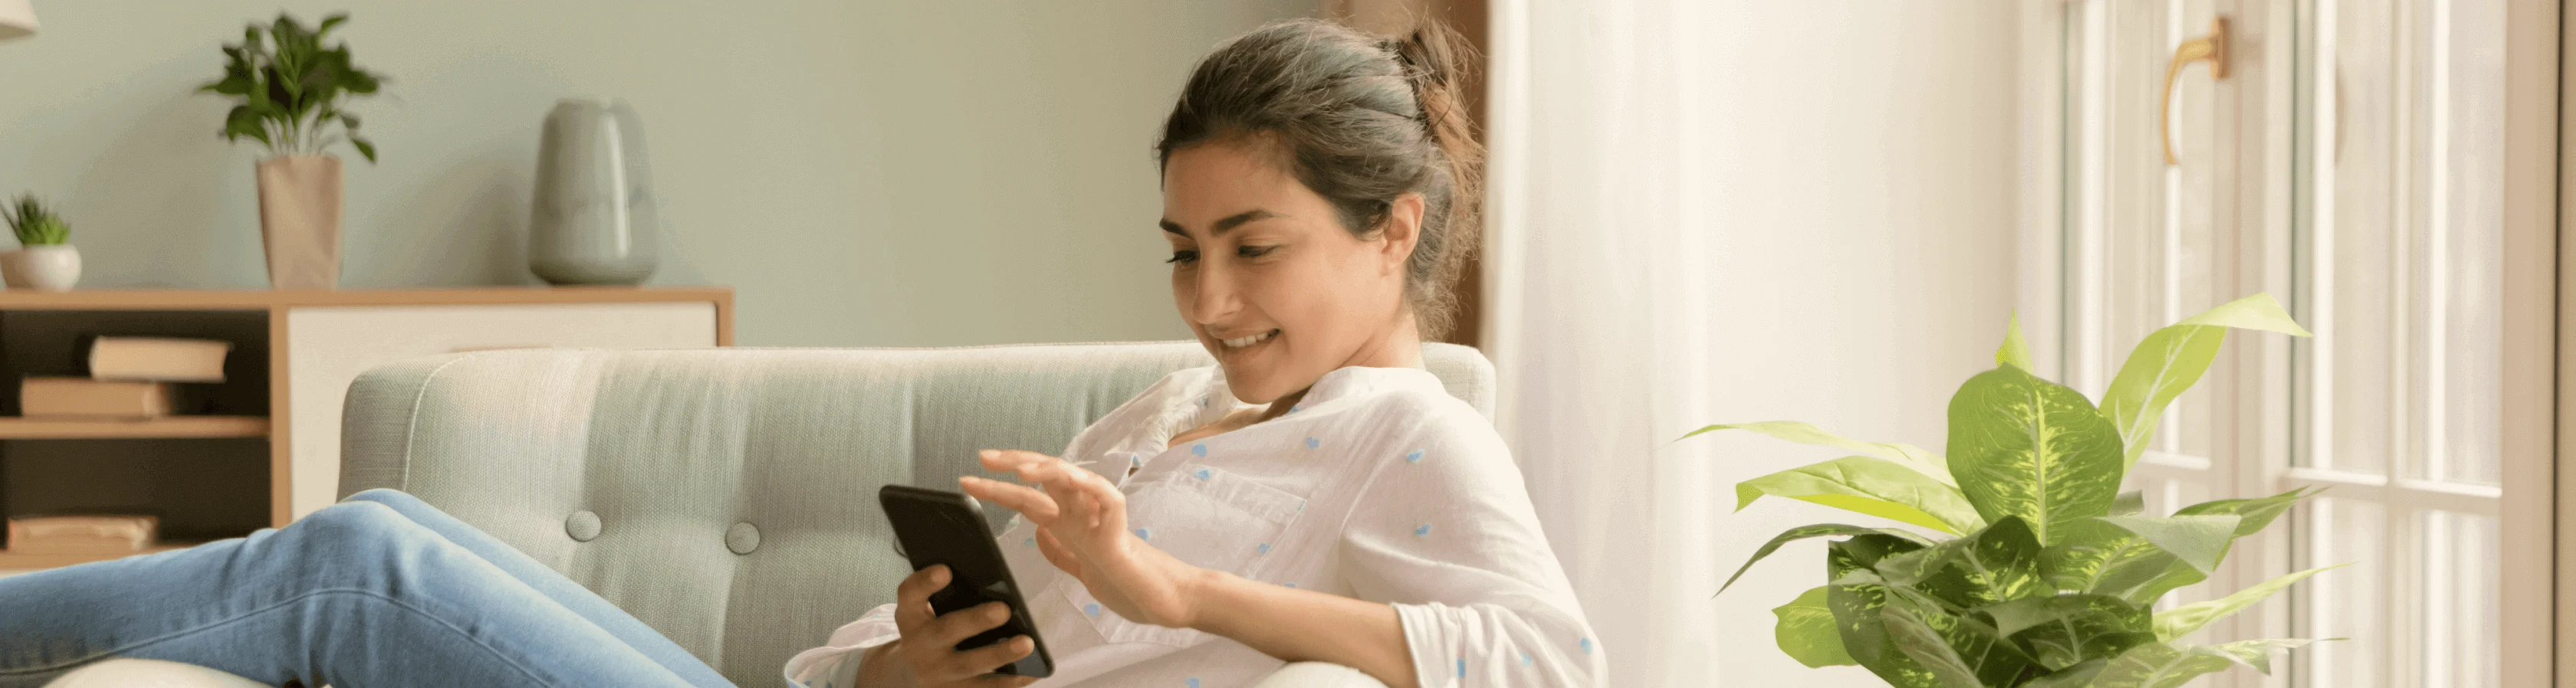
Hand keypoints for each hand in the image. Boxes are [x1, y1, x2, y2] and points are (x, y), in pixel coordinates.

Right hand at [867, 564, 1038, 687]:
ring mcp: (937, 672)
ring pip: (969, 664)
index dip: (925, 582)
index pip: (910, 595)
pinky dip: (1010, 680)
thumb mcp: (924, 613)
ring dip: (999, 654)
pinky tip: (1032, 671)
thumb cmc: (928, 632)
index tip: (945, 570)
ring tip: (1026, 643)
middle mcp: (919, 645)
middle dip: (975, 620)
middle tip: (1003, 609)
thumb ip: (947, 597)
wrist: (909, 676)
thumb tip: (995, 582)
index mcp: (911, 616)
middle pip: (946, 630)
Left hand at [961, 449, 1211, 628]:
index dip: (998, 488)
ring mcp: (1102, 519)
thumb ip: (1061, 551)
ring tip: (1021, 468)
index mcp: (1071, 524)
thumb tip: (1037, 532)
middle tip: (983, 457)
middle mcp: (1084, 515)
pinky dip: (1090, 485)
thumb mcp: (1081, 570)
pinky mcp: (1122, 532)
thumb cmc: (1128, 585)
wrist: (1165, 602)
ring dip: (1047, 470)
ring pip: (1075, 480)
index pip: (1029, 497)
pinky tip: (1071, 478)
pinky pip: (1108, 499)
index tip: (967, 480)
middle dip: (1014, 465)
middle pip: (1046, 479)